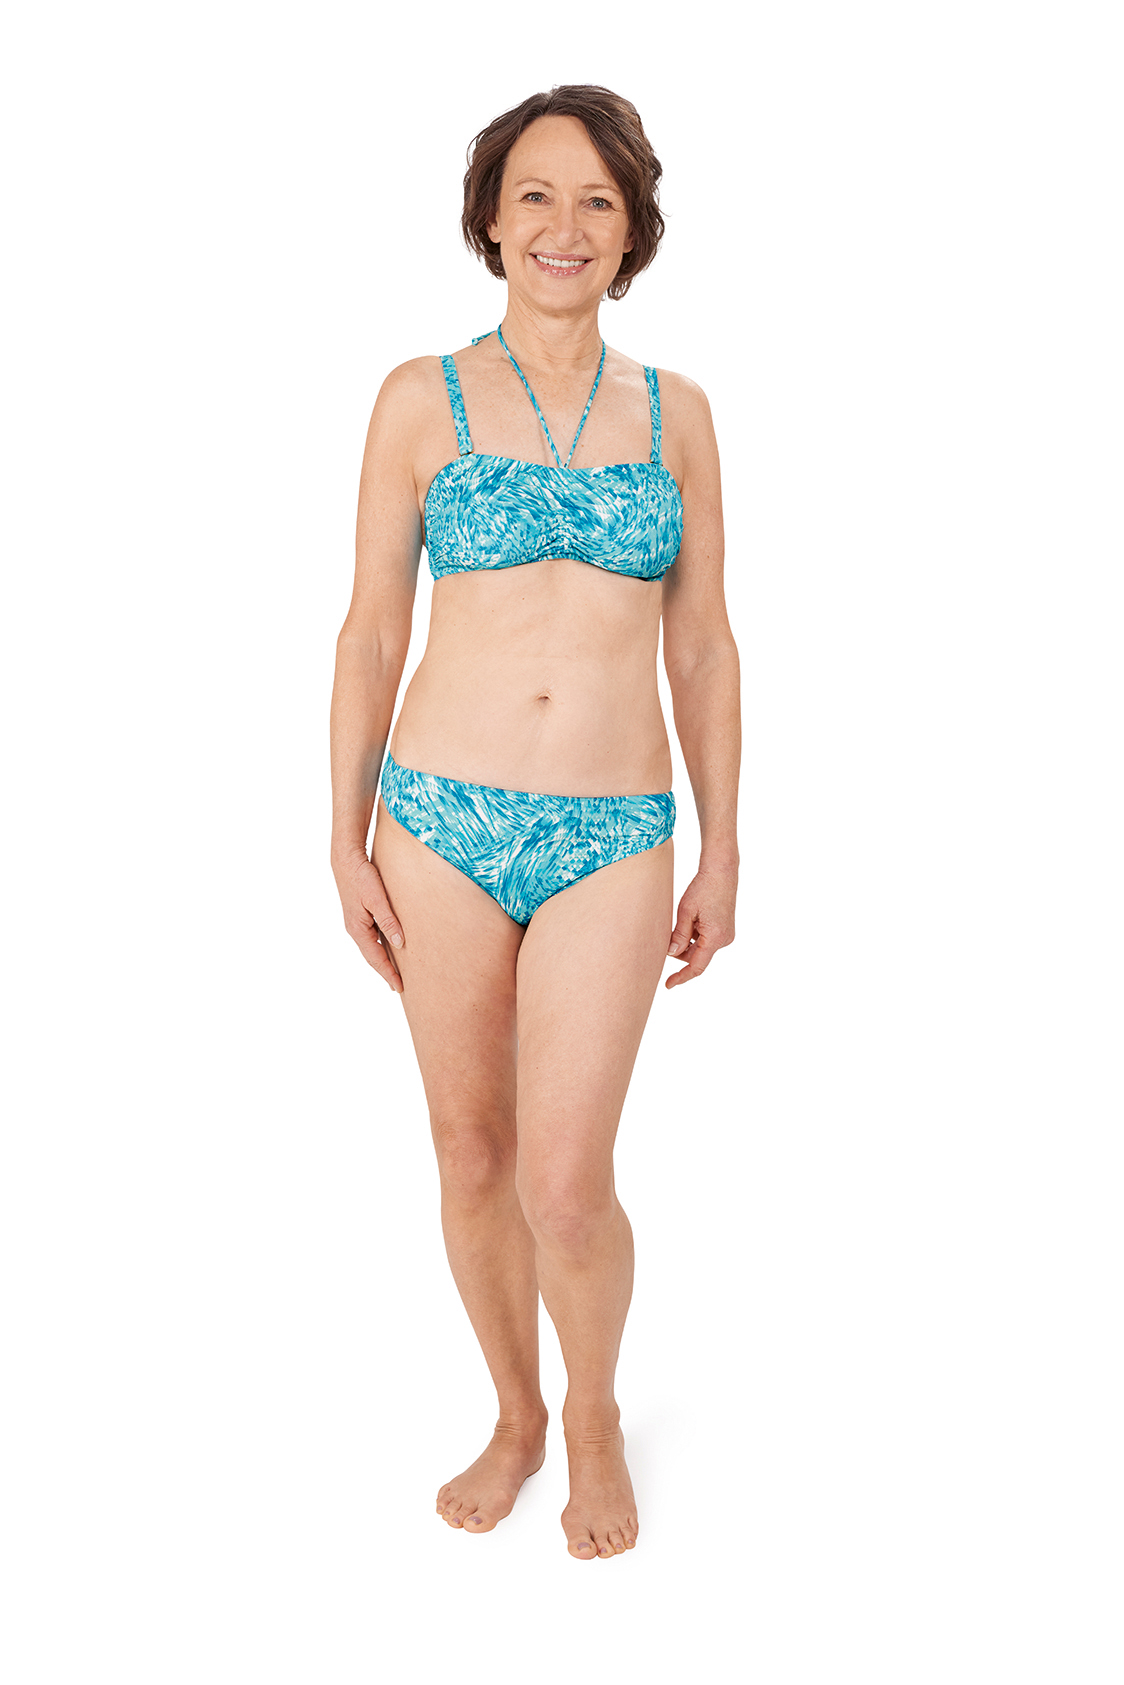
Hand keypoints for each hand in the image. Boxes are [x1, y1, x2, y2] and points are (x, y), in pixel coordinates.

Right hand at [333, 853, 404, 992]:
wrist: (346, 859)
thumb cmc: (361, 877)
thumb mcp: (377, 899)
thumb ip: (389, 922)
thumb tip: (400, 944)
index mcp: (358, 929)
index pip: (376, 958)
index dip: (388, 973)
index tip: (399, 986)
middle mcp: (356, 929)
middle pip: (372, 956)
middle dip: (385, 971)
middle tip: (398, 985)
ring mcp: (357, 922)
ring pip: (372, 946)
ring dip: (383, 959)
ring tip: (395, 970)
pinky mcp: (360, 914)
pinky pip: (372, 936)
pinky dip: (381, 945)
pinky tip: (389, 946)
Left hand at [665, 865, 736, 987]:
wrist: (721, 872)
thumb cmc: (703, 888)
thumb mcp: (686, 912)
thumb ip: (679, 936)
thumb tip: (671, 954)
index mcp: (715, 937)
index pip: (696, 966)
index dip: (682, 977)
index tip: (669, 984)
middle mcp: (724, 940)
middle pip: (696, 956)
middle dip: (681, 950)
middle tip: (669, 933)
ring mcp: (726, 935)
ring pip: (700, 948)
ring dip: (688, 941)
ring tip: (684, 919)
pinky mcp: (725, 930)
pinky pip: (706, 940)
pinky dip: (695, 935)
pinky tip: (692, 918)